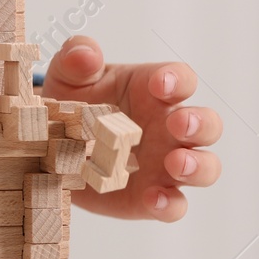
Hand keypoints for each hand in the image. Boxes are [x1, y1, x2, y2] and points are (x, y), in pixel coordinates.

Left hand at [40, 35, 221, 221]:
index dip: (176, 80)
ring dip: (197, 165)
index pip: (180, 79)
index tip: (160, 84)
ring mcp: (165, 163)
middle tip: (178, 123)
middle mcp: (169, 127)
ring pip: (204, 166)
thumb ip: (75, 59)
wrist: (52, 146)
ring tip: (176, 164)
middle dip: (199, 123)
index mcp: (154, 91)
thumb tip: (87, 53)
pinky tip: (154, 200)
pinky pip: (174, 204)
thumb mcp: (67, 77)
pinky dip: (170, 205)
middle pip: (206, 124)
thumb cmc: (74, 102)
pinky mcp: (152, 195)